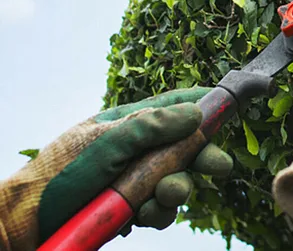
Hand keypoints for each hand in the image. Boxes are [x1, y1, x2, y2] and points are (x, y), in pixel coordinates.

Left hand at [0, 88, 232, 250]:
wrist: (28, 222)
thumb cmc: (59, 174)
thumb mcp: (105, 143)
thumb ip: (150, 127)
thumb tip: (195, 112)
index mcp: (131, 122)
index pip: (177, 105)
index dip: (206, 103)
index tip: (232, 102)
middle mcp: (138, 148)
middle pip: (186, 147)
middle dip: (203, 158)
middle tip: (219, 167)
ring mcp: (136, 178)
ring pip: (178, 181)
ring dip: (175, 191)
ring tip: (160, 197)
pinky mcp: (133, 206)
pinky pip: (161, 209)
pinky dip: (157, 213)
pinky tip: (139, 215)